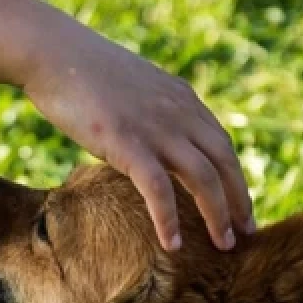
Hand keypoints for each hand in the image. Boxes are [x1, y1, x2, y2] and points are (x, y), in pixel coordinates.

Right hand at [21, 30, 254, 251]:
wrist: (55, 55)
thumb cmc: (84, 75)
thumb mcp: (134, 90)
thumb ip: (153, 114)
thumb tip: (151, 142)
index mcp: (182, 100)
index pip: (222, 145)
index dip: (235, 177)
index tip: (239, 206)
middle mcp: (179, 113)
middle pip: (224, 163)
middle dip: (238, 200)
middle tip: (247, 233)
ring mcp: (156, 128)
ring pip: (203, 178)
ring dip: (218, 215)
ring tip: (224, 246)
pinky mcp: (128, 144)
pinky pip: (159, 189)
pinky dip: (168, 219)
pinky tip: (172, 245)